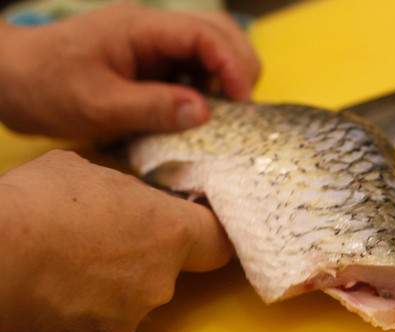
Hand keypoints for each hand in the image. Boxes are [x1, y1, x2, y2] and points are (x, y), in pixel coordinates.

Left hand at [0, 3, 260, 138]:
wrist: (13, 80)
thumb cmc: (47, 87)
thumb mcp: (99, 105)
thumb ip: (154, 107)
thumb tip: (205, 113)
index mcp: (140, 28)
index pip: (203, 33)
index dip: (231, 65)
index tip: (243, 102)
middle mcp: (152, 29)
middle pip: (218, 31)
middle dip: (239, 66)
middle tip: (244, 108)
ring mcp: (152, 44)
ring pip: (210, 47)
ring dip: (226, 77)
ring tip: (228, 112)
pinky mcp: (150, 62)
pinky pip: (192, 67)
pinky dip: (207, 87)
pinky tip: (202, 111)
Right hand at [0, 150, 232, 331]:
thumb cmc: (34, 206)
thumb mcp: (84, 171)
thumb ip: (118, 191)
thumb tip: (116, 199)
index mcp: (167, 233)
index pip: (217, 241)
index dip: (208, 235)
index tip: (199, 232)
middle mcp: (157, 283)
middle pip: (163, 272)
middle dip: (137, 259)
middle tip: (96, 242)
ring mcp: (123, 321)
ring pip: (125, 302)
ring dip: (104, 288)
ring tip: (61, 268)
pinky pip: (89, 328)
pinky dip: (72, 316)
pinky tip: (45, 294)